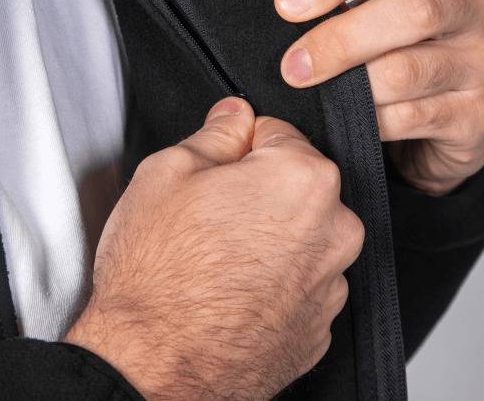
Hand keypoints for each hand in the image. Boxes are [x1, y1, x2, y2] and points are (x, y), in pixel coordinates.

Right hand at [65, 98, 363, 400]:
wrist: (151, 369)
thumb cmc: (156, 274)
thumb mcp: (167, 171)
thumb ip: (215, 133)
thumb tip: (235, 116)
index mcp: (303, 179)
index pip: (277, 131)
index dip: (237, 145)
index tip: (214, 170)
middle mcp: (334, 231)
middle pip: (296, 183)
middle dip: (257, 189)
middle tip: (207, 214)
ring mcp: (330, 286)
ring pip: (299, 234)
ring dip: (268, 235)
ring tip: (214, 257)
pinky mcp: (318, 330)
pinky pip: (299, 282)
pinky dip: (272, 280)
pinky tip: (229, 289)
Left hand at [275, 0, 483, 195]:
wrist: (467, 97)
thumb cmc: (417, 38)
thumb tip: (290, 5)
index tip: (287, 3)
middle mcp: (474, 6)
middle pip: (409, 13)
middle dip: (339, 39)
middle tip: (293, 64)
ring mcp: (481, 63)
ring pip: (405, 71)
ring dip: (348, 87)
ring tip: (315, 92)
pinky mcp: (475, 116)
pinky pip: (408, 117)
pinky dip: (368, 120)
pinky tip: (348, 118)